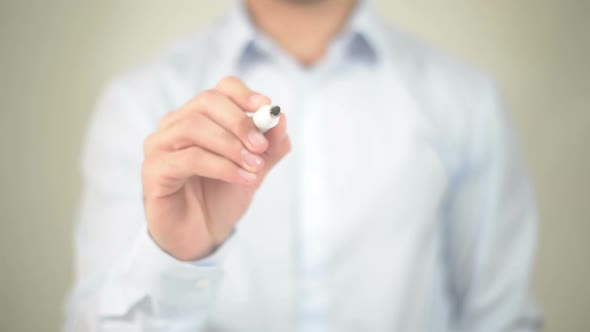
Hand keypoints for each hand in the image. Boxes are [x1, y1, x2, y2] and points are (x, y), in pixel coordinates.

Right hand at [142, 77, 290, 260]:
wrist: (201, 235)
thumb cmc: (222, 196)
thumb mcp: (254, 169)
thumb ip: (270, 146)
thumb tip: (281, 119)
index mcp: (200, 117)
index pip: (220, 89)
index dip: (244, 94)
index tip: (267, 109)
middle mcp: (176, 125)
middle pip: (207, 102)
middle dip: (240, 122)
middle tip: (261, 146)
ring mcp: (160, 145)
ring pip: (195, 127)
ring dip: (231, 146)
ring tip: (254, 167)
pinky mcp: (154, 170)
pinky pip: (190, 158)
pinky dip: (223, 167)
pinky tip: (244, 179)